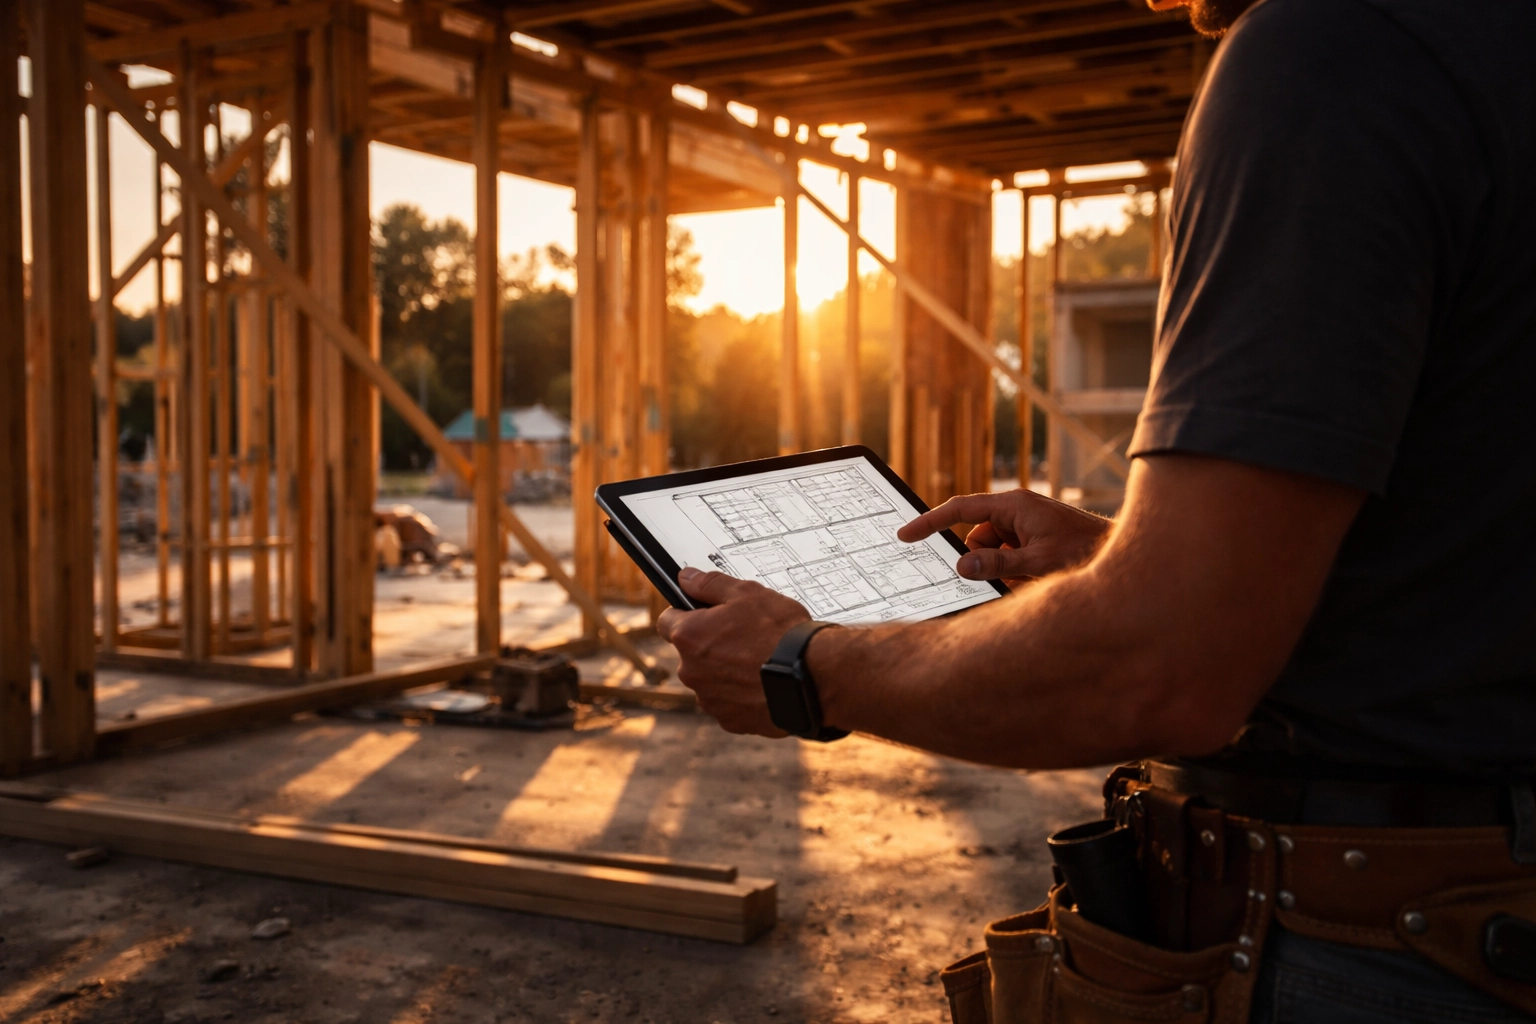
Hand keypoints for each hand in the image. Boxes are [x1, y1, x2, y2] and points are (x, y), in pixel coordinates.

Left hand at [655, 568, 811, 736]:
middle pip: (691, 653)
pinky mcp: (730, 721)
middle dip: (710, 644)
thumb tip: (686, 578)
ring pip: (710, 679)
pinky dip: (742, 694)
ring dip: (726, 671)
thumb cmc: (780, 634)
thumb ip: (710, 585)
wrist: (812, 679)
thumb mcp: (747, 593)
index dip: (685, 614)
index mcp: (689, 636)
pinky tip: (765, 683)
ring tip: (759, 661)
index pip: (667, 621)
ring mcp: (709, 699)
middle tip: (744, 635)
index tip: (704, 613)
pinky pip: (729, 703)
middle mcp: (691, 671)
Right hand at [897, 489, 1110, 586]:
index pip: (959, 510)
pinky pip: (1009, 555)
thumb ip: (997, 566)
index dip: (929, 523)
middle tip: (1001, 578)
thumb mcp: (1037, 563)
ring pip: (992, 550)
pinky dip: (1014, 571)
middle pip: (977, 536)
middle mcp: (1017, 511)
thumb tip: (963, 566)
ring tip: (1029, 580)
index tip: (906, 535)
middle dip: (981, 560)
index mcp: (1013, 506)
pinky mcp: (1035, 538)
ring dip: (1001, 569)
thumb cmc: (1086, 552)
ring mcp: (1026, 524)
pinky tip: (1035, 579)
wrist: (1123, 554)